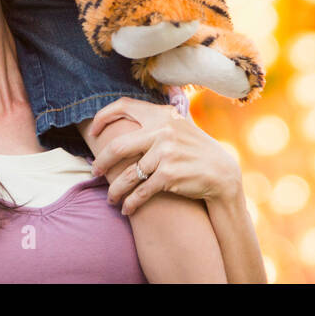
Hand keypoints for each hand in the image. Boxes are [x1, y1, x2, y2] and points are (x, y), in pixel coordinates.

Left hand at [86, 97, 241, 215]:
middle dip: (101, 162)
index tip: (93, 131)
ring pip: (127, 175)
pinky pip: (141, 191)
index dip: (102, 117)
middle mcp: (163, 131)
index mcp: (163, 115)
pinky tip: (126, 208)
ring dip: (114, 190)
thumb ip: (159, 118)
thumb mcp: (181, 126)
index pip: (124, 106)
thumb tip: (130, 110)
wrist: (221, 174)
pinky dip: (130, 202)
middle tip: (95, 173)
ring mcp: (166, 153)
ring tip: (110, 198)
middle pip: (118, 146)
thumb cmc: (196, 150)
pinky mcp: (169, 175)